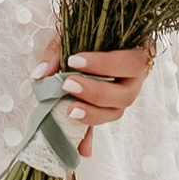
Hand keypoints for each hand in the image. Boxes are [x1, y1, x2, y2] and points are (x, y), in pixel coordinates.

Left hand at [60, 39, 154, 154]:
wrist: (90, 32)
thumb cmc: (88, 30)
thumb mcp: (73, 32)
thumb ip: (58, 52)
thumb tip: (40, 75)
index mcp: (138, 52)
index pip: (132, 62)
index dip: (106, 65)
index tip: (74, 61)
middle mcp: (136, 78)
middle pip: (127, 94)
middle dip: (97, 93)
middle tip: (68, 85)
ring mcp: (123, 95)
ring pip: (117, 111)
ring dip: (93, 114)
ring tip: (69, 110)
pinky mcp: (107, 109)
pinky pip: (100, 123)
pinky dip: (89, 137)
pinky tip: (82, 149)